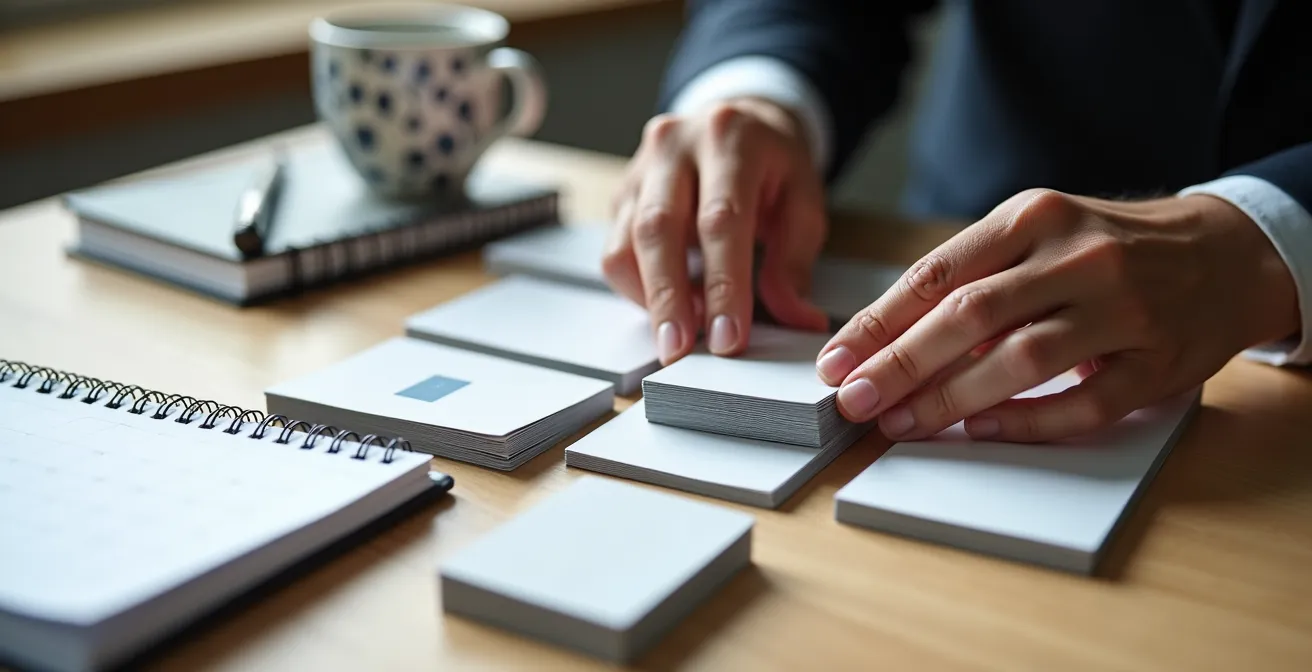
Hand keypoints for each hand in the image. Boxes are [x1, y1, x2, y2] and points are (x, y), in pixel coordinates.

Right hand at [603, 98, 830, 365]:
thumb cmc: (774, 165)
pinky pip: (616, 250)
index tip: (728, 337)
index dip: (723, 284)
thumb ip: (795, 261)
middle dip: (669, 298)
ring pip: (626, 242)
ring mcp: (640, 167)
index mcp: (730, 138)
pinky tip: (669, 305)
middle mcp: (675, 144)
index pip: (721, 218)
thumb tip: (798, 319)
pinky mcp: (621, 192)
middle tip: (680, 351)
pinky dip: (639, 288)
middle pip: (658, 228)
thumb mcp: (803, 202)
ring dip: (649, 298)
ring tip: (680, 334)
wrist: (740, 122)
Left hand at [815, 189, 1299, 441]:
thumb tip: (883, 338)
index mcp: (1035, 217)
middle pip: (970, 316)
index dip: (878, 322)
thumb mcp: (1039, 234)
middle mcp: (1077, 256)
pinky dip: (1025, 421)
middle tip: (853, 398)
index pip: (938, 273)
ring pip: (1021, 359)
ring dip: (950, 399)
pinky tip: (981, 431)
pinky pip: (1082, 403)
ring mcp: (1123, 309)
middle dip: (899, 363)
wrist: (1224, 253)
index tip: (836, 359)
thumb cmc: (1107, 248)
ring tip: (900, 421)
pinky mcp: (1157, 361)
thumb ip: (972, 277)